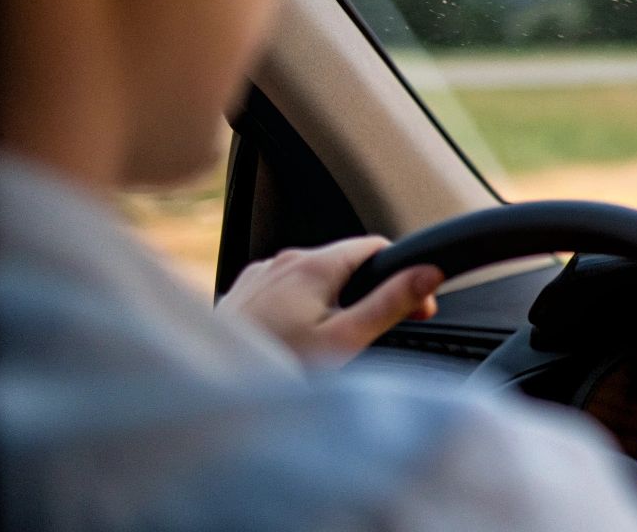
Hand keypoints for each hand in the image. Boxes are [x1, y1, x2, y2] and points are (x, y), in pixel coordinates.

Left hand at [216, 235, 442, 365]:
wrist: (208, 389)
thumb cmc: (272, 368)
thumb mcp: (345, 340)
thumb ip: (390, 303)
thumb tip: (428, 273)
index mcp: (312, 265)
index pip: (376, 247)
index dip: (404, 274)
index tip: (416, 306)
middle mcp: (282, 261)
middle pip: (346, 265)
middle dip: (369, 293)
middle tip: (378, 332)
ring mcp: (258, 277)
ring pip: (314, 280)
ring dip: (333, 303)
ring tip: (333, 345)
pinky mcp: (242, 296)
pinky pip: (285, 293)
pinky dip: (301, 310)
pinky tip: (297, 342)